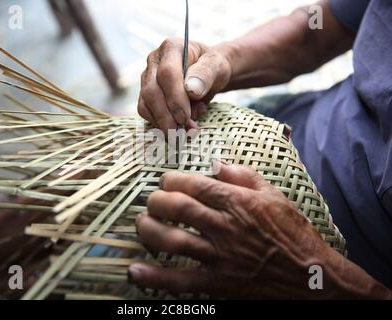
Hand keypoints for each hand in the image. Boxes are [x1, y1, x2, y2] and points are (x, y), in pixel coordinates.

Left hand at [128, 163, 390, 298]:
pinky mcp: (218, 282)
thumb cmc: (293, 232)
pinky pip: (181, 280)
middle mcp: (225, 226)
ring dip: (150, 231)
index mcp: (238, 202)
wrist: (311, 276)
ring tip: (141, 225)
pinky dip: (155, 277)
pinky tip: (135, 271)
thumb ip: (244, 175)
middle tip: (151, 202)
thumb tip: (216, 163)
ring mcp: (220, 255)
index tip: (164, 180)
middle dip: (156, 201)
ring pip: (173, 240)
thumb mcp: (274, 195)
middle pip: (177, 208)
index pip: (194, 184)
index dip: (171, 180)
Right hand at [138, 38, 231, 131]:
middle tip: (182, 132)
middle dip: (166, 115)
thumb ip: (206, 74)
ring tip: (183, 132)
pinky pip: (145, 111)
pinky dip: (159, 123)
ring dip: (162, 122)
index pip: (167, 73)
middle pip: (152, 91)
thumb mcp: (217, 66)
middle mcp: (154, 60)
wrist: (208, 73)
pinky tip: (177, 127)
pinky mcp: (145, 93)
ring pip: (145, 103)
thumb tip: (191, 90)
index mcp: (171, 48)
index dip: (175, 98)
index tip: (186, 117)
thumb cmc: (213, 67)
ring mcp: (147, 77)